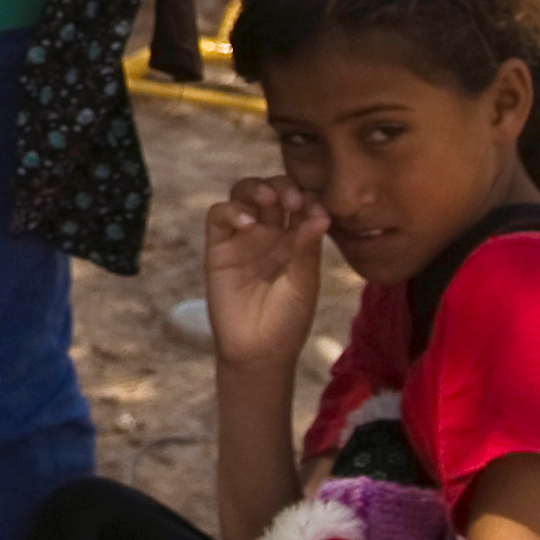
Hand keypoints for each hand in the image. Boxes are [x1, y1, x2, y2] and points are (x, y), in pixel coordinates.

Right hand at [199, 176, 327, 372]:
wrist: (258, 352)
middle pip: (273, 190)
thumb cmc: (287, 321)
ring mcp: (244, 237)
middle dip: (283, 187)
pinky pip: (219, 216)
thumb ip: (307, 250)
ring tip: (268, 201)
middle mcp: (271, 232)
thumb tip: (320, 216)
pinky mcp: (218, 246)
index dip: (309, 198)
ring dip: (256, 189)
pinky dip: (231, 211)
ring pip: (244, 194)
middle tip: (292, 201)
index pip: (303, 202)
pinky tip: (247, 224)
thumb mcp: (304, 285)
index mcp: (298, 238)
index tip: (317, 209)